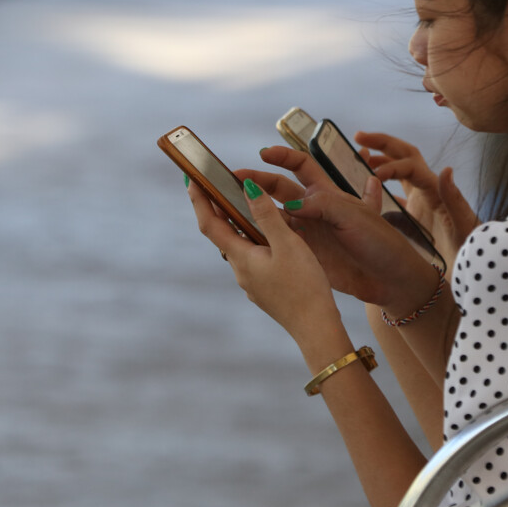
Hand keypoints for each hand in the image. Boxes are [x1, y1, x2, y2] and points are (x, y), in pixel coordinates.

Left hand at [188, 175, 341, 340]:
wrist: (316, 327)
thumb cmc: (304, 286)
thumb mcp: (288, 244)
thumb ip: (267, 216)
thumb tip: (247, 188)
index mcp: (241, 258)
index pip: (210, 224)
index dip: (199, 200)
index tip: (191, 179)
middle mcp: (240, 271)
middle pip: (222, 235)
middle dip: (218, 209)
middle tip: (217, 185)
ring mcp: (251, 282)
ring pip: (239, 247)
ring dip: (238, 226)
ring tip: (245, 205)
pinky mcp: (263, 289)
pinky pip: (252, 259)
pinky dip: (254, 242)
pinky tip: (271, 238)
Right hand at [240, 147, 443, 315]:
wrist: (391, 280)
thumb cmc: (379, 242)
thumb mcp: (354, 216)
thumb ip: (322, 205)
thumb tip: (290, 206)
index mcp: (328, 193)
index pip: (301, 165)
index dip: (282, 157)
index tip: (263, 153)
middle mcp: (314, 210)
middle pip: (279, 189)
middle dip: (257, 182)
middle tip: (235, 181)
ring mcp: (307, 233)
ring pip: (272, 216)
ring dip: (253, 210)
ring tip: (230, 208)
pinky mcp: (304, 255)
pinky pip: (277, 243)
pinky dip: (260, 238)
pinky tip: (242, 236)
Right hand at [355, 131, 477, 271]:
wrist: (471, 273)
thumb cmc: (469, 252)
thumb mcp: (464, 226)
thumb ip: (454, 199)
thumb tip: (445, 170)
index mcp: (435, 191)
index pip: (410, 166)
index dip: (390, 165)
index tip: (373, 174)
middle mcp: (427, 191)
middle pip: (403, 156)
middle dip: (382, 143)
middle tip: (359, 136)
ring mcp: (420, 203)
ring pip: (398, 172)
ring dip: (380, 160)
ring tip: (359, 157)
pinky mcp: (414, 218)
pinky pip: (395, 195)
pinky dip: (380, 188)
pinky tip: (364, 192)